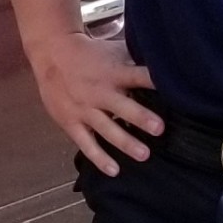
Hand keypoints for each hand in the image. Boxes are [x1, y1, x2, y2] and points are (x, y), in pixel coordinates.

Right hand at [22, 23, 163, 171]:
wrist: (52, 54)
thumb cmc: (90, 54)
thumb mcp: (113, 51)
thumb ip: (135, 62)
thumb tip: (165, 66)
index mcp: (114, 73)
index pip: (138, 76)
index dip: (153, 81)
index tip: (170, 89)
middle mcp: (100, 92)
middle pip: (122, 106)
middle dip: (141, 117)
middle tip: (159, 129)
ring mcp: (84, 109)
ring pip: (106, 128)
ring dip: (125, 142)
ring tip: (144, 155)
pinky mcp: (71, 122)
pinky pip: (86, 143)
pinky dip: (99, 157)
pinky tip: (114, 170)